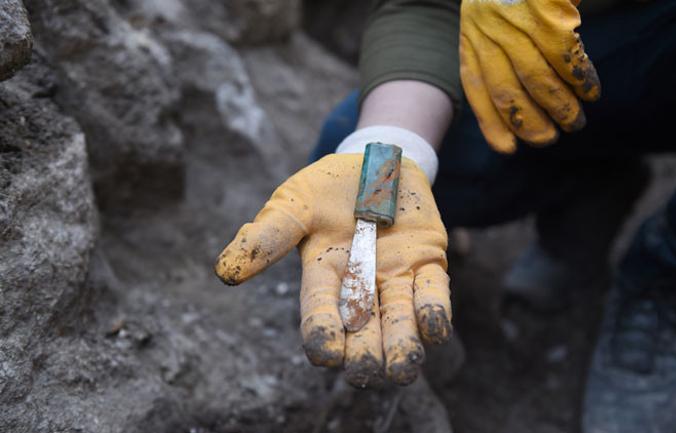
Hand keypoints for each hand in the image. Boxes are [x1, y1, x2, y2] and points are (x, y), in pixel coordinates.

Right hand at [215, 154, 451, 386]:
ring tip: (403, 369)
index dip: (322, 332)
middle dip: (364, 352)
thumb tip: (225, 272)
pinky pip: (433, 292)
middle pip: (362, 327)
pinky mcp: (427, 261)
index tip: (325, 354)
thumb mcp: (294, 204)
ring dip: (403, 345)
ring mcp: (396, 274)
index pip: (320, 310)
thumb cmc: (328, 187)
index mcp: (323, 274)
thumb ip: (267, 235)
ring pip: (400, 318)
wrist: (377, 160)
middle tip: (365, 372)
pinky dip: (434, 311)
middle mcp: (361, 284)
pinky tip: (434, 329)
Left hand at [460, 0, 600, 152]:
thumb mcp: (494, 11)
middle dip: (530, 123)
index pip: (477, 86)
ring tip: (576, 122)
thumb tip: (523, 96)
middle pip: (507, 91)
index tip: (508, 149)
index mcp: (471, 30)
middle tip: (553, 139)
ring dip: (560, 107)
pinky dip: (580, 80)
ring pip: (537, 79)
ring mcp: (515, 18)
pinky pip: (564, 57)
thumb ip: (503, 48)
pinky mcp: (545, 9)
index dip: (491, 122)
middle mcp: (486, 27)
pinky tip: (591, 92)